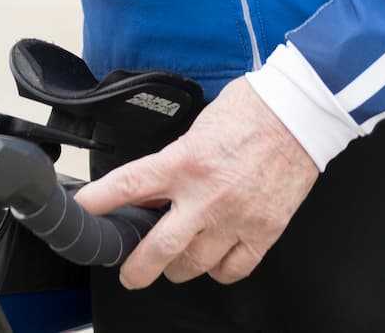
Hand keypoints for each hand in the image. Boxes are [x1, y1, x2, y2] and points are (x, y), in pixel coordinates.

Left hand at [74, 76, 318, 288]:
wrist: (300, 112)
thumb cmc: (253, 109)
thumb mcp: (199, 126)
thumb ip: (175, 160)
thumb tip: (153, 188)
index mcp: (185, 160)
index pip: (130, 185)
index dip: (100, 201)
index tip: (84, 212)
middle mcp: (207, 195)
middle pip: (159, 248)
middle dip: (137, 269)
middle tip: (131, 274)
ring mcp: (236, 217)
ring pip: (195, 265)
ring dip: (180, 267)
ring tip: (178, 262)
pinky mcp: (265, 230)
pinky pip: (234, 269)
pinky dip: (220, 271)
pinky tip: (215, 260)